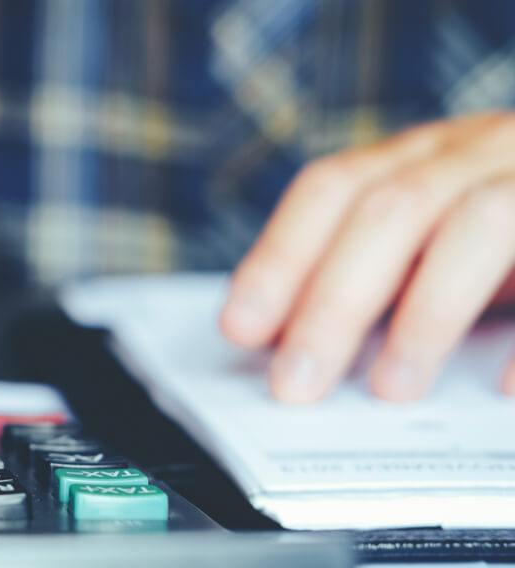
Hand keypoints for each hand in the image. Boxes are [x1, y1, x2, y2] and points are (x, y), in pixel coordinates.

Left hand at [220, 113, 514, 401]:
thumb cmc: (510, 229)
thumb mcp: (438, 232)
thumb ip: (378, 272)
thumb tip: (286, 340)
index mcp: (427, 151)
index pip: (335, 187)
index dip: (281, 256)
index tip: (241, 327)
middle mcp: (486, 149)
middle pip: (394, 209)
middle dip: (335, 300)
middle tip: (296, 382)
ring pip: (479, 223)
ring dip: (427, 313)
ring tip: (390, 388)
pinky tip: (501, 387)